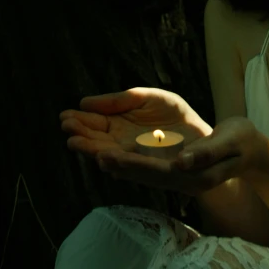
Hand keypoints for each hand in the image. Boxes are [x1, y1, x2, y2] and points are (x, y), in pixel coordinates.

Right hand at [60, 87, 211, 160]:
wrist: (202, 136)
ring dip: (93, 151)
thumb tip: (85, 102)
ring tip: (77, 144)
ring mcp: (133, 159)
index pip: (94, 123)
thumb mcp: (148, 98)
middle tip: (68, 129)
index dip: (80, 120)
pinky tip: (105, 158)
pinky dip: (117, 164)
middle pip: (96, 141)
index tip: (66, 116)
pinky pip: (130, 168)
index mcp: (119, 125)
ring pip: (109, 156)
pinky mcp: (148, 170)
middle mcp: (121, 144)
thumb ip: (121, 99)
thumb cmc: (175, 116)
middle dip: (81, 135)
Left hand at [90, 116, 268, 193]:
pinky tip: (100, 149)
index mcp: (192, 175)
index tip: (102, 155)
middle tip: (74, 143)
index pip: (153, 171)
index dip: (127, 164)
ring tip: (77, 143)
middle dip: (104, 158)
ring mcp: (172, 177)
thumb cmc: (243, 143)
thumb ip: (207, 153)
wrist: (252, 153)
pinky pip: (138, 166)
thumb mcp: (231, 142)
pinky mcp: (169, 170)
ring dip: (104, 157)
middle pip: (134, 171)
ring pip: (131, 169)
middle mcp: (177, 180)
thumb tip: (182, 163)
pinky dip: (118, 157)